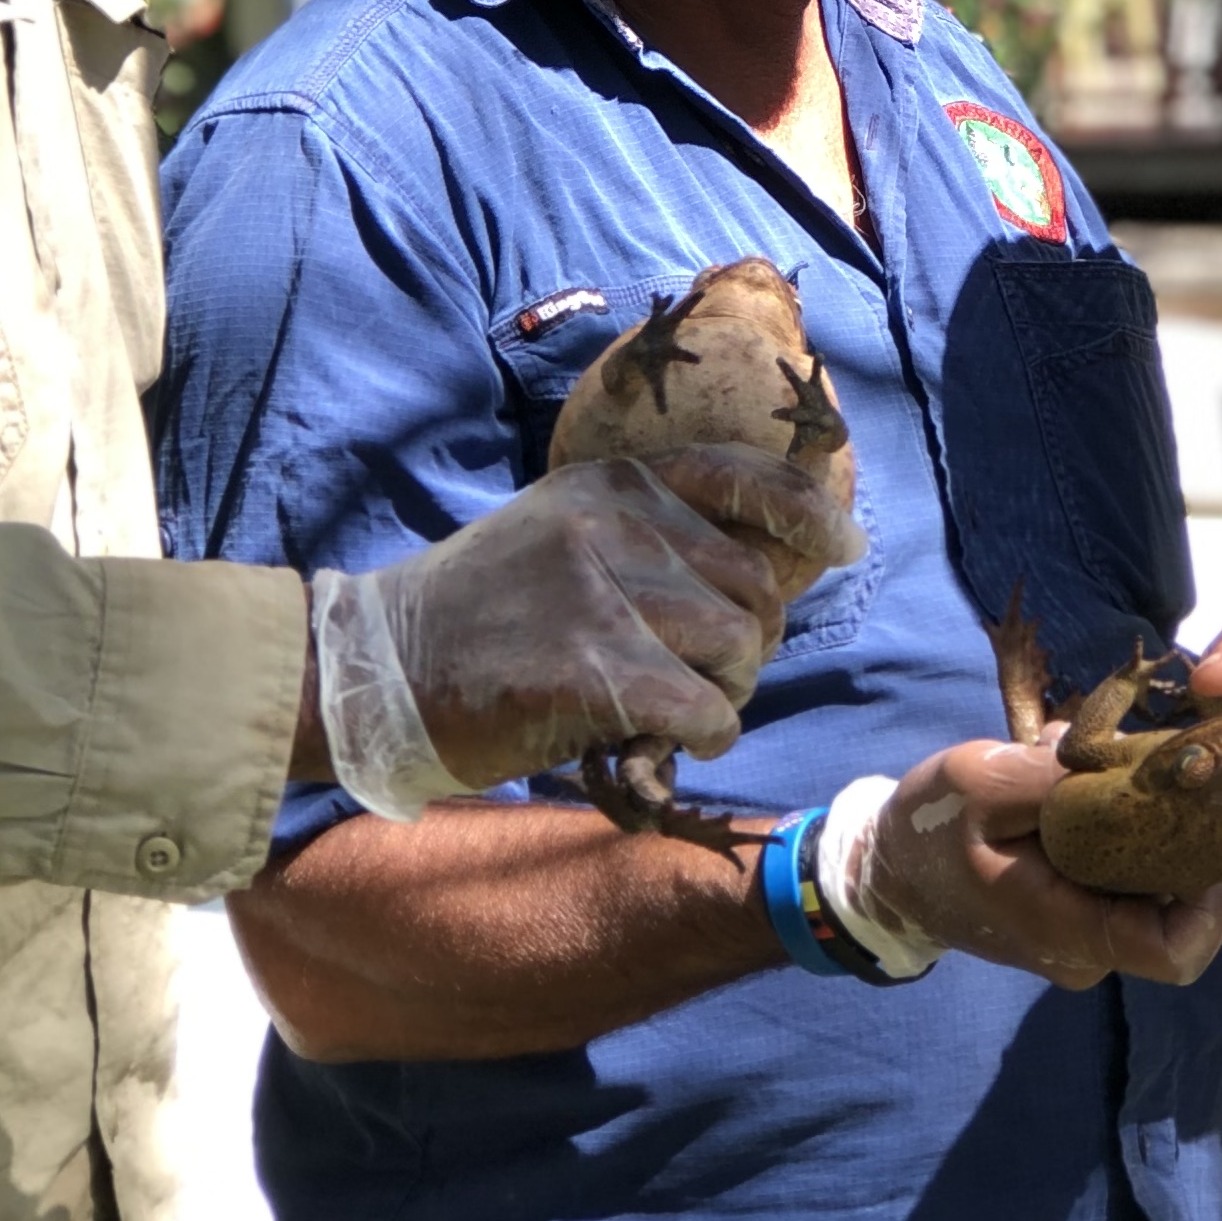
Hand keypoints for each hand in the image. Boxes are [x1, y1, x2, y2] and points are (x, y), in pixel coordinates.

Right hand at [319, 449, 863, 801]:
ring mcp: (604, 593)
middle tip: (699, 680)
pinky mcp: (593, 670)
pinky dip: (702, 738)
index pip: (743, 478)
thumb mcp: (561, 533)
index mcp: (614, 483)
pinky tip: (662, 742)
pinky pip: (705, 711)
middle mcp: (617, 524)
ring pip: (740, 651)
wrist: (376, 671)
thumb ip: (648, 539)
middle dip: (747, 644)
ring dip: (724, 695)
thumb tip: (756, 581)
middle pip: (754, 586)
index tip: (845, 544)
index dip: (809, 514)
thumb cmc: (479, 613)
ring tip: (673, 710)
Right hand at [841, 737, 1221, 989]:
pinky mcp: (1075, 915)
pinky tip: (1066, 784)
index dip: (1210, 904)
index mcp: (1065, 929)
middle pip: (1171, 904)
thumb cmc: (926, 830)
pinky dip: (1110, 827)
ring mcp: (1080, 937)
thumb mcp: (980, 780)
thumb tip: (1133, 762)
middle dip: (1169, 831)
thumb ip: (1055, 777)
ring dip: (1133, 820)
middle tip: (1140, 763)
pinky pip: (1119, 875)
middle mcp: (1084, 949)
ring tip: (1080, 770)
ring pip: (1145, 881)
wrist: (885, 870)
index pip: (1174, 952)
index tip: (1201, 834)